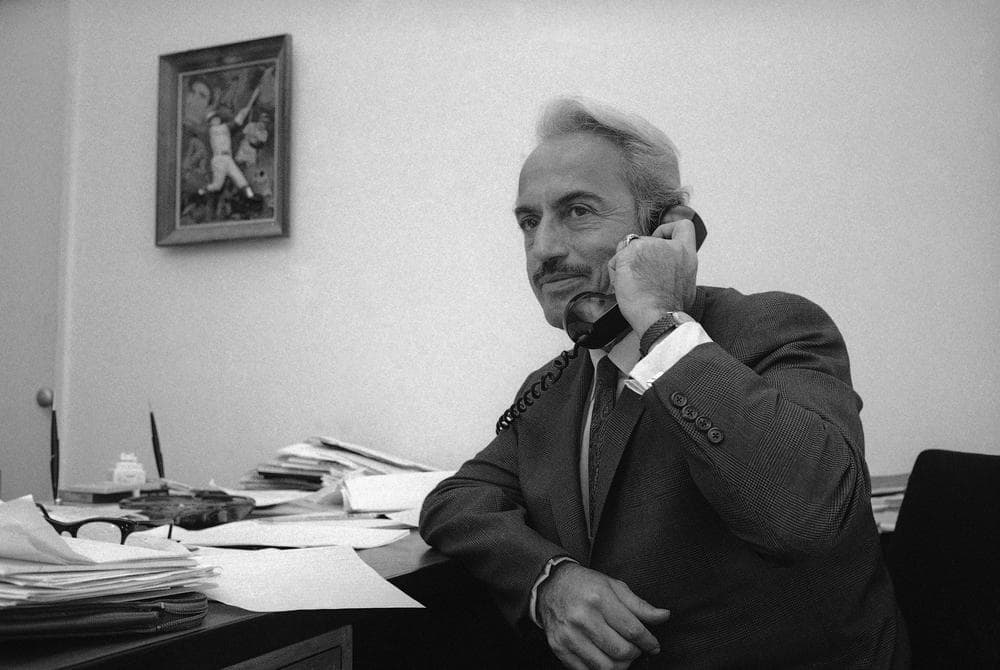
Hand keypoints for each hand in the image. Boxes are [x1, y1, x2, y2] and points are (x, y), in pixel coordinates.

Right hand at [537, 562, 669, 669]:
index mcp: (599, 598)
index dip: (649, 642)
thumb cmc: (585, 585)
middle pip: (621, 651)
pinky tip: (603, 657)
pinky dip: (600, 669)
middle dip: (634, 653)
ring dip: (620, 665)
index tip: (653, 645)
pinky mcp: (559, 648)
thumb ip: (640, 605)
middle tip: (634, 648)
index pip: (633, 630)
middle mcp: (582, 617)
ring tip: (620, 654)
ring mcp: (569, 635)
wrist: (550, 586)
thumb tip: (664, 616)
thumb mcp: (614, 586)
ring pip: (606, 667)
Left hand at [607, 218, 698, 336]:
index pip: (683, 226)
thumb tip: (665, 268)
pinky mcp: (629, 254)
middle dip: (638, 256)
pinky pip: (615, 262)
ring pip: (627, 250)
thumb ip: (675, 268)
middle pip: (645, 240)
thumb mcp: (684, 283)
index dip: (667, 230)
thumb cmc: (669, 308)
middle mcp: (668, 246)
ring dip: (626, 266)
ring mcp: (647, 247)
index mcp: (685, 253)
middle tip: (640, 279)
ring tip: (634, 286)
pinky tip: (625, 288)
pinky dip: (616, 275)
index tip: (660, 240)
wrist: (659, 317)